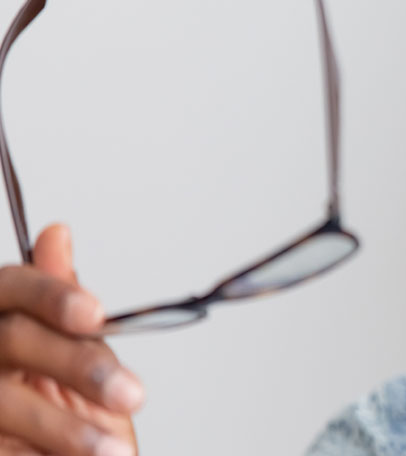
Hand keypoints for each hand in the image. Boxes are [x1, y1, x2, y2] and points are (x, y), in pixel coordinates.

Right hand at [0, 224, 139, 455]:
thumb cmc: (64, 411)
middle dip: (77, 365)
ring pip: (5, 403)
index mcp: (2, 320)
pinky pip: (2, 447)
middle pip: (12, 339)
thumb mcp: (77, 357)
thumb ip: (65, 308)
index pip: (12, 289)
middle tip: (132, 395)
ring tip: (113, 451)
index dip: (51, 297)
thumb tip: (56, 234)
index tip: (95, 314)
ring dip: (66, 428)